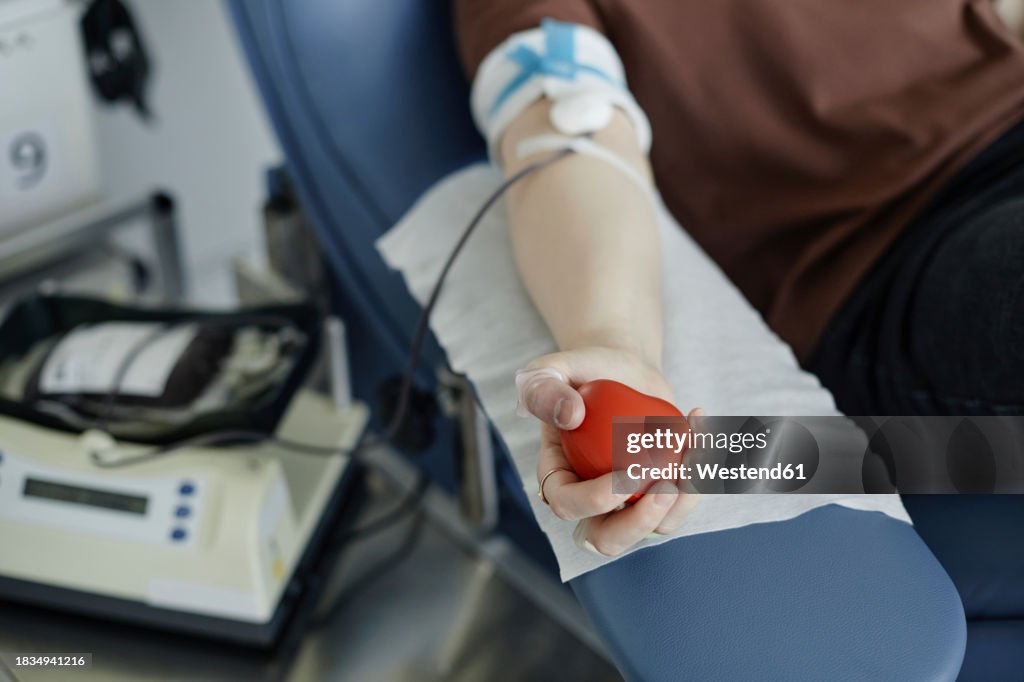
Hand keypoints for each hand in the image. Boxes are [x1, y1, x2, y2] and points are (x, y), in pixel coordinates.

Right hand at [516, 346, 700, 556]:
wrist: (624, 369)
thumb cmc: (584, 370)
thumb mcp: (553, 369)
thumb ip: (544, 388)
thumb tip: (571, 416)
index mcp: (557, 478)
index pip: (567, 505)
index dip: (596, 500)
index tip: (629, 471)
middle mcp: (589, 501)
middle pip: (607, 540)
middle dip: (640, 521)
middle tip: (666, 485)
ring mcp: (627, 503)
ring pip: (654, 526)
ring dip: (684, 496)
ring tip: (695, 446)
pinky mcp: (659, 494)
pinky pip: (682, 502)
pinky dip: (702, 472)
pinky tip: (701, 428)